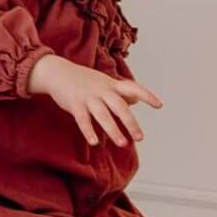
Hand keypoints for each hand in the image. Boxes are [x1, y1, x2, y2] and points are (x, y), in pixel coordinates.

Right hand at [26, 53, 161, 147]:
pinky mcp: (75, 105)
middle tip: (140, 137)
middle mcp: (102, 91)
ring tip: (123, 144)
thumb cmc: (82, 79)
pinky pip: (83, 120)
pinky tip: (95, 143)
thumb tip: (136, 100)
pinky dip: (89, 132)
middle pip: (120, 107)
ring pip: (103, 116)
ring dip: (114, 131)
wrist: (57, 72)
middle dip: (131, 123)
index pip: (133, 88)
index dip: (146, 95)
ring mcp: (88, 98)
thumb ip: (120, 91)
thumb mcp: (103, 82)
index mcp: (111, 85)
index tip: (159, 105)